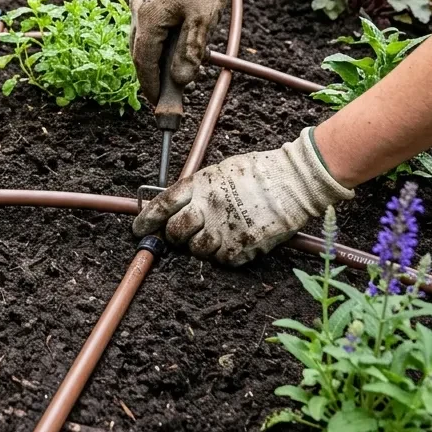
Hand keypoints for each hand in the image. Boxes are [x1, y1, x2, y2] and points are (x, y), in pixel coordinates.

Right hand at [129, 0, 252, 104]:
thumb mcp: (203, 20)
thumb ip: (190, 52)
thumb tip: (181, 81)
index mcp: (148, 16)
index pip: (144, 60)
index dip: (150, 84)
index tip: (157, 102)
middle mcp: (137, 7)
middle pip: (138, 50)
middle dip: (149, 74)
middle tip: (162, 92)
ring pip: (141, 36)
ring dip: (152, 56)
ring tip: (169, 72)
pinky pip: (145, 22)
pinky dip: (156, 38)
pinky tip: (171, 44)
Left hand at [132, 129, 353, 264]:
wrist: (293, 181)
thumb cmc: (257, 172)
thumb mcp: (220, 171)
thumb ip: (198, 189)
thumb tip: (179, 205)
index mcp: (199, 185)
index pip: (162, 204)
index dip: (147, 219)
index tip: (139, 229)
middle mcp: (207, 207)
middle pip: (175, 232)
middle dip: (174, 236)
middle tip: (181, 235)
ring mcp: (224, 228)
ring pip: (197, 250)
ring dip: (202, 246)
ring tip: (217, 234)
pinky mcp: (242, 246)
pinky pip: (222, 260)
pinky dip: (225, 254)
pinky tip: (235, 241)